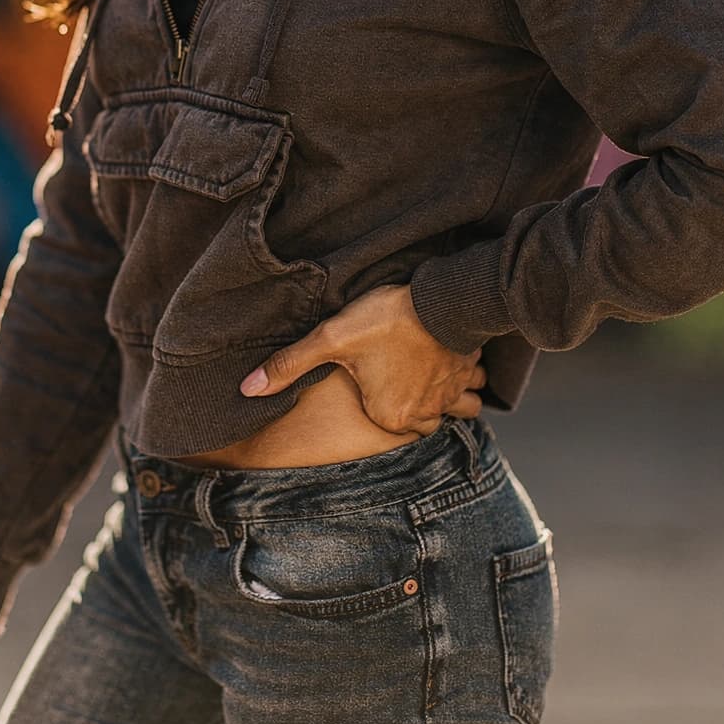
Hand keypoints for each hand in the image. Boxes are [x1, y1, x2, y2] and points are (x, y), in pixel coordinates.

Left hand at [239, 283, 487, 435]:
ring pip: (461, 408)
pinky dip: (469, 377)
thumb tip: (247, 389)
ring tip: (435, 380)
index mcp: (390, 414)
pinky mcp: (471, 369)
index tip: (377, 385)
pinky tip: (456, 361)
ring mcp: (453, 392)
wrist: (441, 298)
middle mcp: (425, 412)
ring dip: (452, 399)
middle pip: (426, 423)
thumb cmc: (385, 320)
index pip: (388, 425)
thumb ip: (290, 365)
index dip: (381, 403)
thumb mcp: (331, 338)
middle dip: (420, 409)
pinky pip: (476, 384)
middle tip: (406, 385)